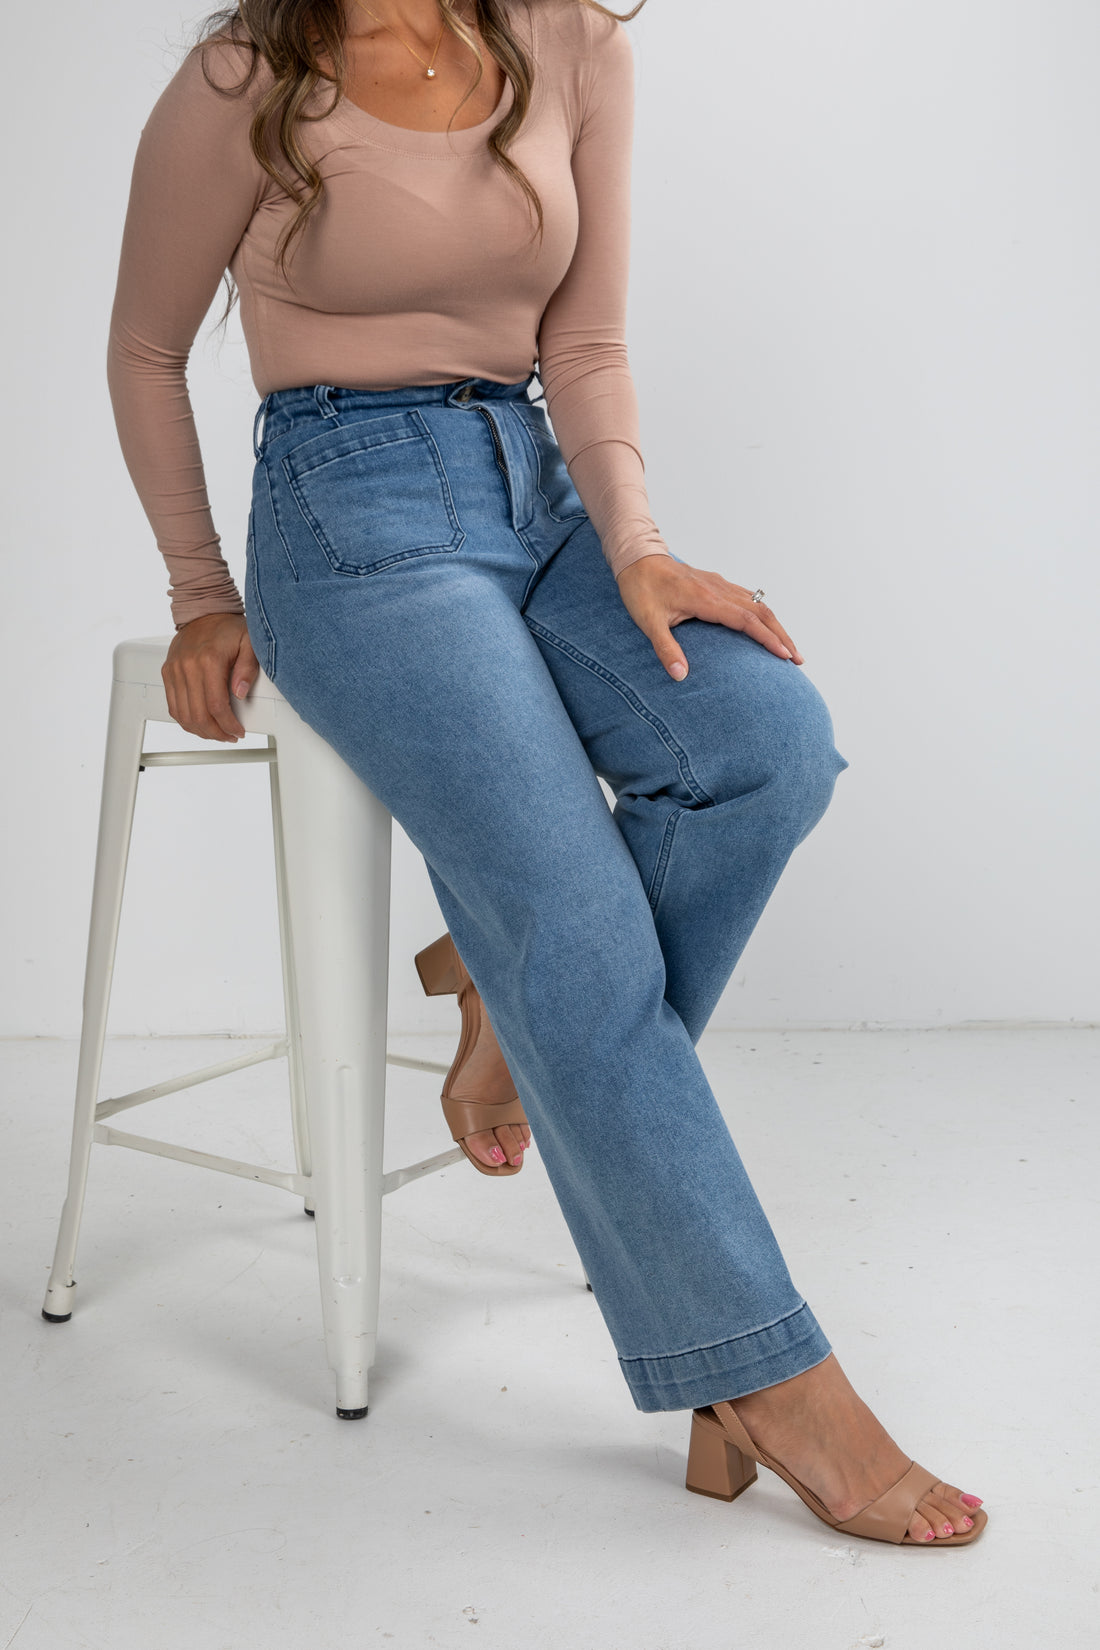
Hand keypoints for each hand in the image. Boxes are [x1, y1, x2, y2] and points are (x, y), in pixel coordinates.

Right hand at [162, 613, 259, 741]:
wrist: (204, 611)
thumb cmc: (228, 628)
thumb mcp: (250, 643)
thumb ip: (248, 668)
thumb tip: (240, 692)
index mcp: (209, 660)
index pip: (216, 706)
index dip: (228, 725)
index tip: (238, 731)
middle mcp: (187, 666)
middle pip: (198, 715)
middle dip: (216, 733)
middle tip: (229, 736)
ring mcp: (174, 670)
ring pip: (183, 715)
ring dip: (200, 730)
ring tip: (216, 733)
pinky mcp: (167, 672)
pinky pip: (173, 706)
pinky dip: (186, 720)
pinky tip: (200, 723)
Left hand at [615, 554, 803, 680]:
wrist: (638, 558)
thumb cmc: (641, 589)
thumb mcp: (649, 622)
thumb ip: (666, 649)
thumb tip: (680, 676)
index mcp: (706, 599)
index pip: (747, 621)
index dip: (768, 639)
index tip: (785, 655)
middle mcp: (719, 590)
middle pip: (762, 612)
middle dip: (782, 636)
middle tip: (798, 659)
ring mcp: (720, 585)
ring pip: (759, 604)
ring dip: (776, 625)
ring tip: (789, 647)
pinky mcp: (717, 584)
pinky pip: (748, 598)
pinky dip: (763, 614)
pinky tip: (768, 627)